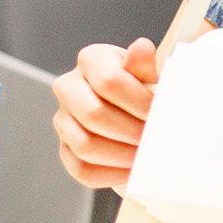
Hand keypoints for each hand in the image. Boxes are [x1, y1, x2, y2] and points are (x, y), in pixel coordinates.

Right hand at [52, 39, 159, 188]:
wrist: (134, 110)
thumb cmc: (142, 88)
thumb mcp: (147, 72)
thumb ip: (144, 64)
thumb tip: (141, 48)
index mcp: (91, 60)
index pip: (109, 81)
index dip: (138, 102)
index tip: (159, 114)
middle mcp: (69, 87)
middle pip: (94, 114)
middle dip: (130, 131)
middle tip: (154, 139)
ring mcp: (63, 120)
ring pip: (85, 145)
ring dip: (121, 155)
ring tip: (146, 155)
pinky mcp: (64, 148)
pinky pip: (82, 169)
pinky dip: (111, 174)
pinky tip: (132, 169)